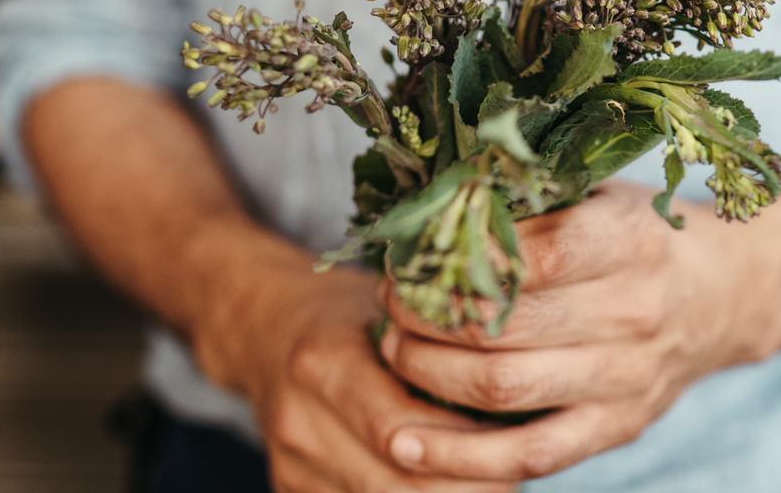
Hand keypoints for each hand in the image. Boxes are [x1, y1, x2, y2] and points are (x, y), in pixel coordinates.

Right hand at [190, 231, 518, 492]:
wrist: (263, 329)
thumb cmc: (345, 313)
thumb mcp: (389, 306)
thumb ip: (439, 342)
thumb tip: (517, 382)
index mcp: (323, 363)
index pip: (402, 428)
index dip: (467, 444)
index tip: (516, 437)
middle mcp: (298, 420)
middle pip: (398, 483)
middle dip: (468, 485)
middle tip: (515, 467)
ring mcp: (290, 465)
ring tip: (491, 476)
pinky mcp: (289, 492)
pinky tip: (447, 481)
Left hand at [377, 180, 780, 480]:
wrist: (723, 295)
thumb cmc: (645, 235)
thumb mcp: (603, 194)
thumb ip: (534, 197)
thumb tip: (435, 206)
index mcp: (629, 241)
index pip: (533, 254)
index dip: (457, 257)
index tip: (412, 254)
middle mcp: (633, 312)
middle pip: (504, 326)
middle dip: (424, 317)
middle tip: (390, 303)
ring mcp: (627, 378)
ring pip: (505, 389)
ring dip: (428, 373)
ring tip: (394, 351)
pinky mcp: (618, 426)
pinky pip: (531, 455)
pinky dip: (462, 458)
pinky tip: (407, 443)